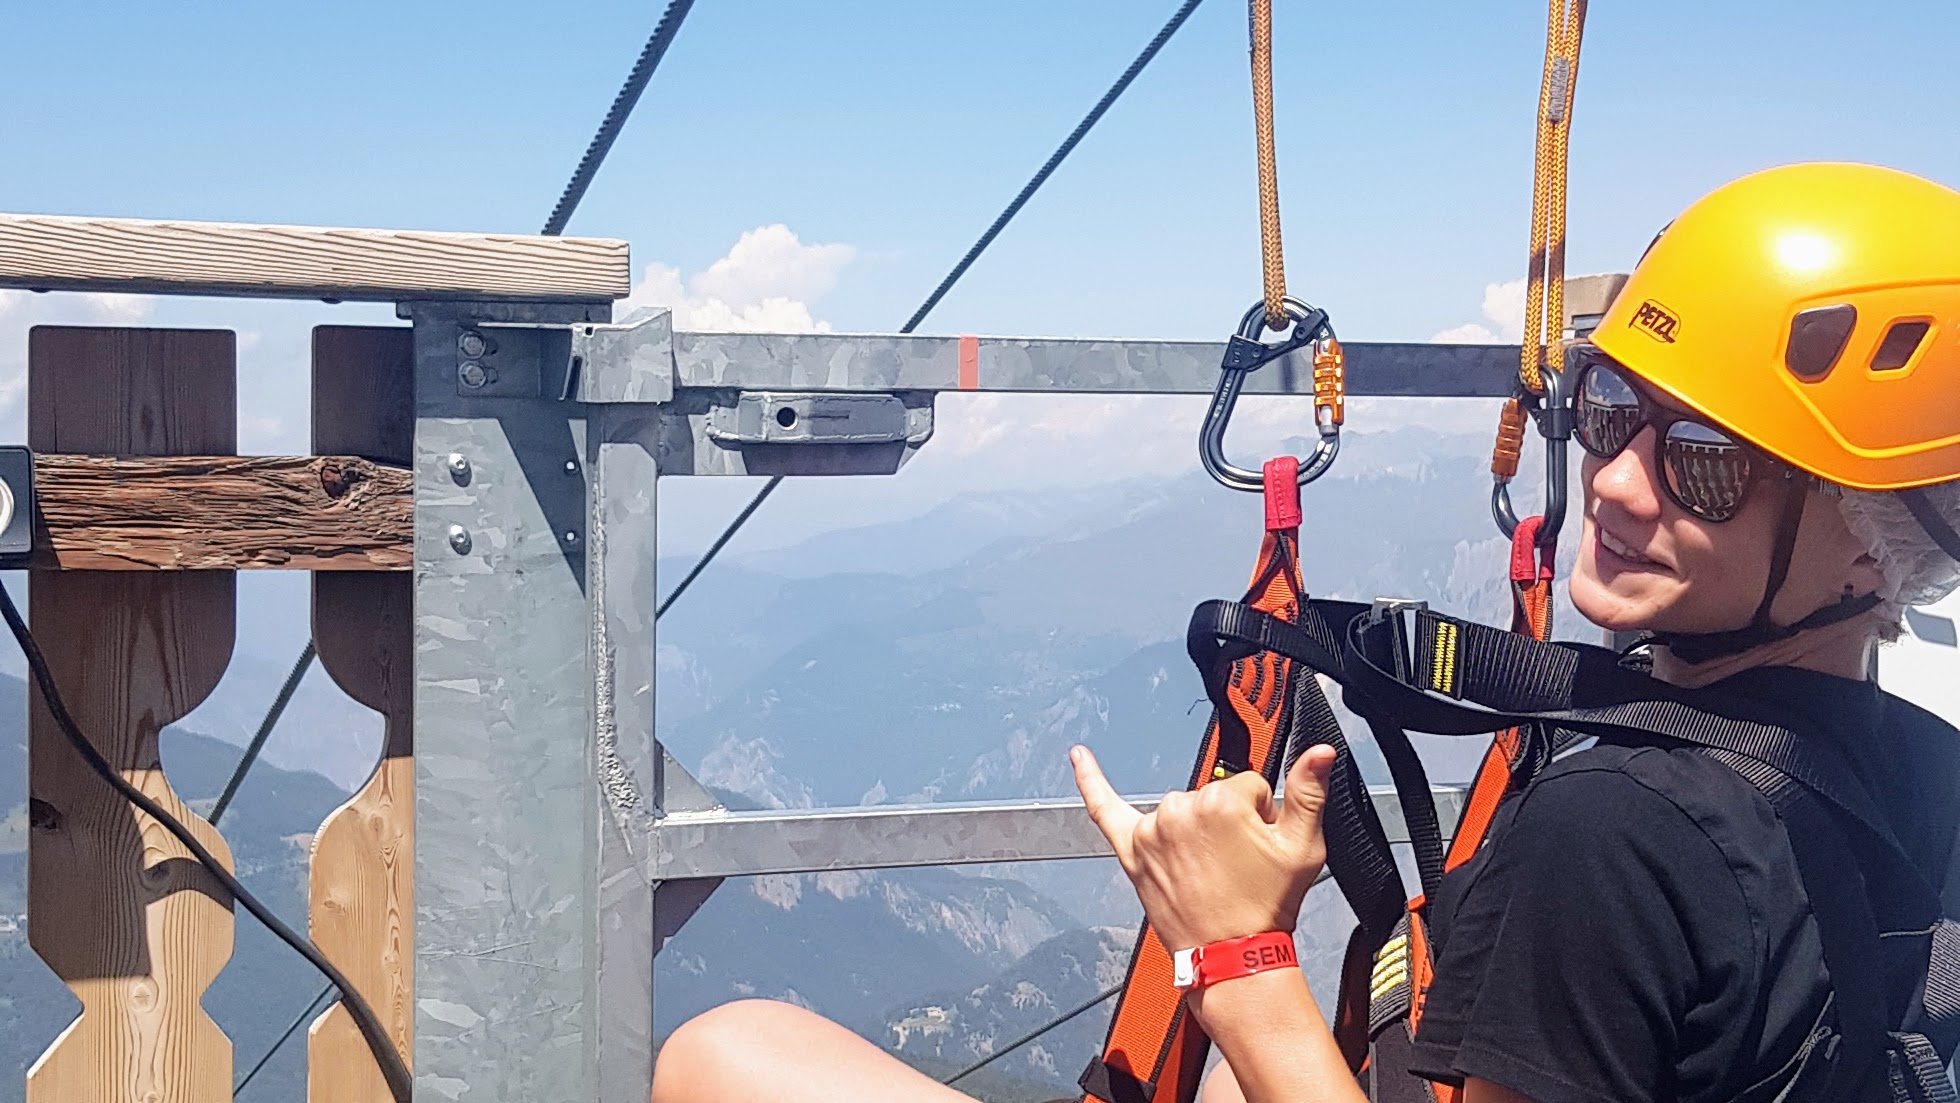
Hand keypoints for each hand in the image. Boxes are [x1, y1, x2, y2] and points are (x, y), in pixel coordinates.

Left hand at [1072, 743, 1335, 951]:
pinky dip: (1090, 780)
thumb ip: (1309, 792)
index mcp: (1222, 802)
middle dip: (1228, 825)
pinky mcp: (1131, 851)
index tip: (1258, 847)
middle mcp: (1180, 810)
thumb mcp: (1303, 849)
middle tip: (1236, 865)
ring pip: (1181, 810)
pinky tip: (1080, 757)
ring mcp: (1151, 831)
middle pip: (1212, 797)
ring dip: (1195, 831)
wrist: (1233, 956)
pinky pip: (1105, 809)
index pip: (1248, 787)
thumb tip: (1320, 754)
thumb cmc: (1266, 908)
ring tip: (1210, 871)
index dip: (1260, 817)